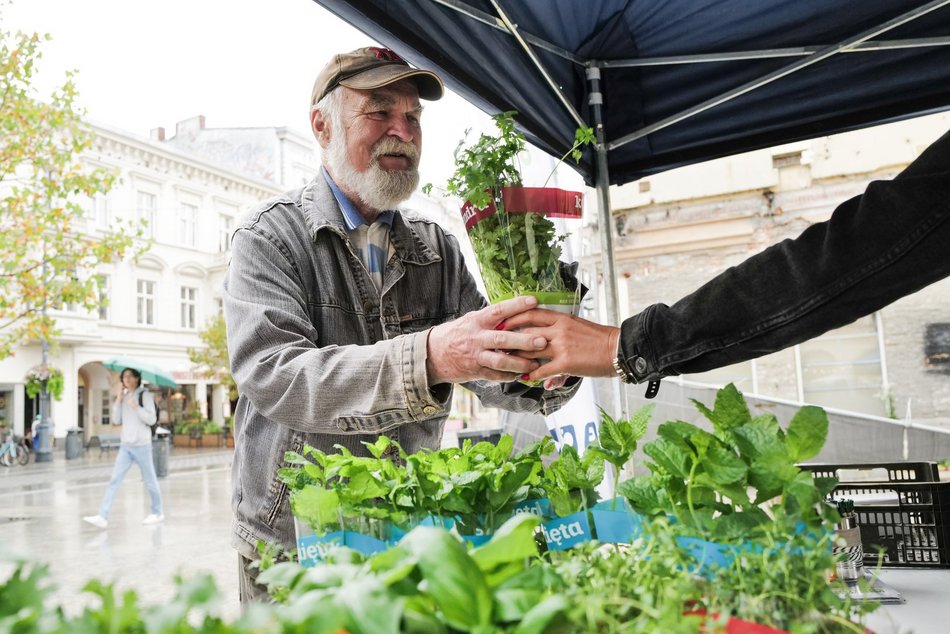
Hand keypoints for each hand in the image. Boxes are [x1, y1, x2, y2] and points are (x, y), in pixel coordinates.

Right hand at [426, 296, 546, 383]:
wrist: (433, 354)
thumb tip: (516, 308)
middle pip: (502, 339)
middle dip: (523, 341)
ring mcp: (475, 356)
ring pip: (500, 361)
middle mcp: (476, 338)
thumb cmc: (457, 334)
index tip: (534, 301)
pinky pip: (495, 375)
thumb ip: (491, 318)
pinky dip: (509, 376)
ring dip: (519, 363)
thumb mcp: (471, 320)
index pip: (499, 310)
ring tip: (535, 363)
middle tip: (542, 340)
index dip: (516, 305)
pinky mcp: (475, 371)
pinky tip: (522, 374)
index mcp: (477, 321)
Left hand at [502, 309, 619, 380]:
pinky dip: (531, 374)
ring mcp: (561, 346)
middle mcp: (559, 329)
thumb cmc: (599, 339)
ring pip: (530, 350)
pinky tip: (524, 377)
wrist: (618, 349)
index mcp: (561, 317)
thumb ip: (560, 332)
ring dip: (516, 357)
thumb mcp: (577, 327)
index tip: (501, 322)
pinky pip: (542, 369)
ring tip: (506, 362)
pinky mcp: (566, 363)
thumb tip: (548, 336)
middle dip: (509, 339)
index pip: (531, 313)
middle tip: (497, 344)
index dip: (513, 317)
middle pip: (525, 331)